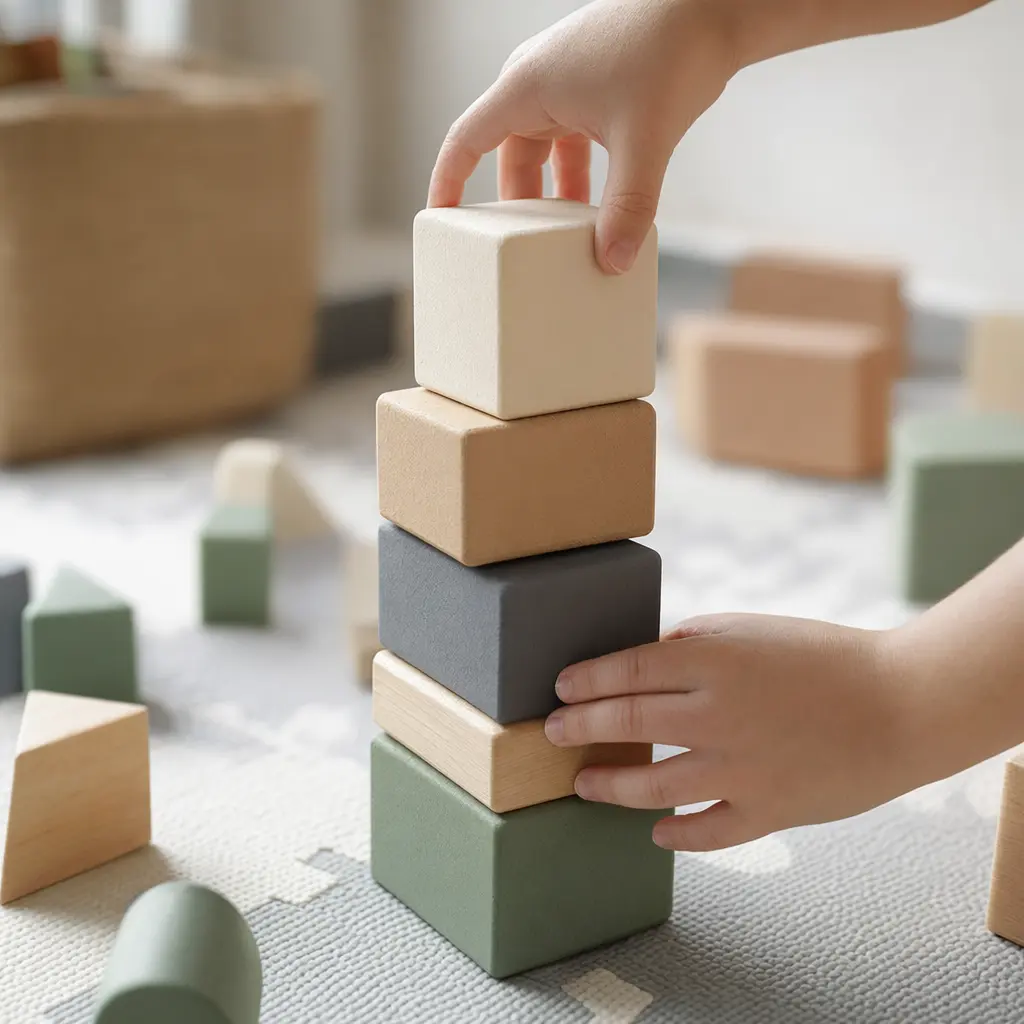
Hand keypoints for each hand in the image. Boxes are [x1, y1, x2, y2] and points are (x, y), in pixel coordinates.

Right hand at [427, 0, 736, 273]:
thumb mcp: (644, 140)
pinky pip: (571, 139)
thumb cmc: (671, 51)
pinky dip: (579, 175)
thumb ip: (629, 207)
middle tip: (521, 252)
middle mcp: (537, 80)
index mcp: (526, 85)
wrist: (714, 3)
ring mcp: (566, 80)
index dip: (447, 184)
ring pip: (544, 151)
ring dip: (554, 194)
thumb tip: (615, 261)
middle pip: (509, 156)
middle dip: (517, 206)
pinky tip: (600, 206)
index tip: (439, 223)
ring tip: (565, 238)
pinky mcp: (595, 84)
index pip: (465, 141)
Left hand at [544, 613, 927, 850]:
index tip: (560, 688)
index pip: (627, 669)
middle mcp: (717, 712)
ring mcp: (740, 767)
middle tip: (552, 733)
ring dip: (610, 786)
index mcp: (713, 658)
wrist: (902, 705)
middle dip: (579, 728)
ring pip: (653, 786)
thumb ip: (695, 641)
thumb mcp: (753, 628)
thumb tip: (647, 660)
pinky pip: (708, 831)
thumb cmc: (825, 657)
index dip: (586, 680)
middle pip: (627, 722)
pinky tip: (656, 832)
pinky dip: (678, 835)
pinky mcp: (768, 809)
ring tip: (584, 785)